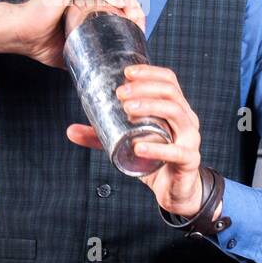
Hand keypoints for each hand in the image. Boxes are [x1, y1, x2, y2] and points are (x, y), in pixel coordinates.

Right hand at [0, 0, 144, 68]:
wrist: (20, 36)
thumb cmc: (40, 41)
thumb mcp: (73, 49)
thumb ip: (88, 53)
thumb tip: (105, 71)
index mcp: (84, 1)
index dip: (131, 11)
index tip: (139, 28)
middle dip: (134, 4)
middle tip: (140, 23)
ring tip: (134, 15)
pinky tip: (121, 5)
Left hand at [66, 63, 218, 220]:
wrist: (175, 190)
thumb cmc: (154, 159)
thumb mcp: (126, 143)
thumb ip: (101, 136)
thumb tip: (70, 130)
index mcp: (176, 108)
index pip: (168, 80)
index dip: (149, 72)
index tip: (127, 73)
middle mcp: (187, 119)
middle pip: (170, 93)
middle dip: (144, 88)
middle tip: (120, 94)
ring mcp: (191, 139)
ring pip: (176, 113)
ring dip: (150, 107)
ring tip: (128, 110)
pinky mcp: (189, 160)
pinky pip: (176, 151)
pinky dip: (156, 147)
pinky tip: (139, 146)